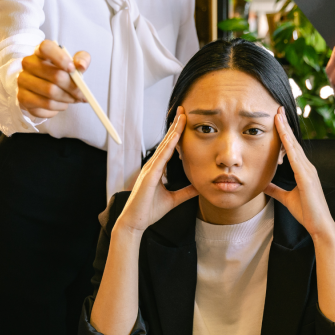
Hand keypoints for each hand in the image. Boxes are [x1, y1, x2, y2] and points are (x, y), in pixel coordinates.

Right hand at [17, 39, 89, 117]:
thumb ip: (82, 60)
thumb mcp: (73, 64)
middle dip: (73, 88)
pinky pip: (47, 105)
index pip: (46, 48)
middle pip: (56, 76)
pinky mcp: (23, 97)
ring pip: (52, 92)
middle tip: (82, 94)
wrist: (43, 91)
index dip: (61, 58)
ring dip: (67, 99)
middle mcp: (28, 64)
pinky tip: (61, 104)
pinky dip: (59, 107)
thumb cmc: (61, 74)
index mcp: (40, 52)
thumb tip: (81, 66)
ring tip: (72, 99)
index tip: (73, 69)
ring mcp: (23, 80)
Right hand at [115, 107, 198, 235]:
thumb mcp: (173, 200)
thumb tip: (199, 187)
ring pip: (164, 146)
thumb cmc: (149, 211)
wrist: (134, 223)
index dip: (177, 134)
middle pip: (166, 142)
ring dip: (173, 132)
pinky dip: (168, 147)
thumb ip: (185, 192)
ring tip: (181, 118)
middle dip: (175, 126)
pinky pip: (160, 158)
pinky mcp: (149, 176)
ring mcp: (149, 169)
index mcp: (157, 170)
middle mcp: (153, 166)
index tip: (184, 121)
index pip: (169, 148)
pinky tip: (175, 138)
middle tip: (183, 111)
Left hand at [264, 107, 334, 239]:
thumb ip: (275, 190)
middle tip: (278, 109)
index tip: (277, 119)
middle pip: (294, 142)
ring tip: (278, 115)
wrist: (319, 225)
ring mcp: (308, 171)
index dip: (284, 133)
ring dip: (286, 130)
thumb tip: (263, 183)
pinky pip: (296, 157)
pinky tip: (283, 134)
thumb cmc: (306, 212)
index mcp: (303, 171)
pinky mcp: (307, 177)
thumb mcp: (286, 198)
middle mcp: (307, 167)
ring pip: (294, 146)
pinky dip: (289, 144)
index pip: (292, 148)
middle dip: (285, 125)